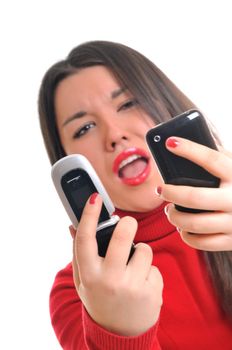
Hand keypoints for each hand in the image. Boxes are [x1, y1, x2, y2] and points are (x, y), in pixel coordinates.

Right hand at [70, 193, 162, 335]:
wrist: (119, 335)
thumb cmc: (100, 300)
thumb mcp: (84, 281)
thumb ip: (79, 253)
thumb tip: (72, 225)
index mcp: (89, 276)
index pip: (85, 239)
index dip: (89, 215)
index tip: (94, 198)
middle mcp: (109, 281)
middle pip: (122, 236)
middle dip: (128, 223)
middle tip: (128, 223)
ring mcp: (132, 287)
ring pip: (144, 249)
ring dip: (141, 253)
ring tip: (133, 268)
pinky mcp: (152, 293)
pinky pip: (155, 267)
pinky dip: (149, 272)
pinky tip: (142, 285)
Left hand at [156, 137, 231, 250]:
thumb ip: (220, 160)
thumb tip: (183, 147)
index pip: (211, 159)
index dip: (189, 150)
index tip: (170, 143)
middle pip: (194, 197)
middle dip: (171, 193)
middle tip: (161, 190)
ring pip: (193, 223)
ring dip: (174, 216)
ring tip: (169, 210)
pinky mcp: (231, 240)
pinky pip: (201, 242)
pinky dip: (186, 235)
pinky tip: (182, 227)